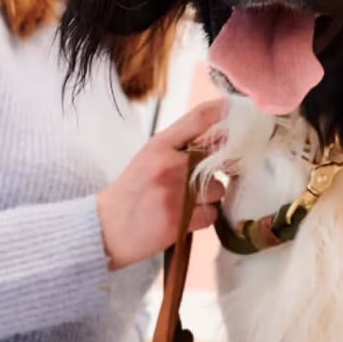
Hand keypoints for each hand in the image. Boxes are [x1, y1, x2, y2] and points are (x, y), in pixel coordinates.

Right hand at [96, 99, 226, 270]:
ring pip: (218, 188)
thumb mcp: (149, 157)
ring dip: (209, 197)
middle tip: (211, 173)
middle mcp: (170, 164)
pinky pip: (211, 214)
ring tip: (186, 203)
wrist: (103, 230)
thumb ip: (179, 147)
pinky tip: (184, 219)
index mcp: (160, 144)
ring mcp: (176, 192)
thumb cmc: (132, 192)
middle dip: (222, 164)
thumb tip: (219, 137)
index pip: (200, 118)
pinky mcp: (180, 219)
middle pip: (218, 154)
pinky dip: (203, 218)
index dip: (224, 111)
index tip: (239, 111)